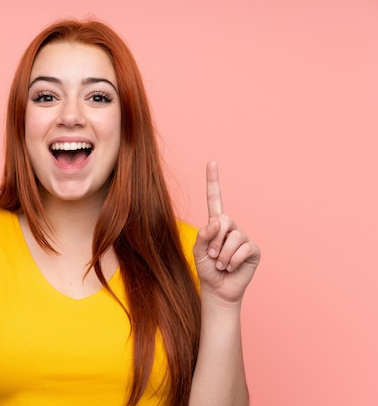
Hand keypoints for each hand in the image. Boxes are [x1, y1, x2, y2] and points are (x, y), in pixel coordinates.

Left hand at [193, 161, 260, 305]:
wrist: (218, 290)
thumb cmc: (206, 269)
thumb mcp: (198, 250)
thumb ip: (204, 234)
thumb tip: (218, 222)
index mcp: (215, 224)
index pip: (215, 199)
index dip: (213, 181)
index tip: (211, 162)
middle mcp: (231, 227)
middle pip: (224, 220)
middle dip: (214, 241)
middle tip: (212, 256)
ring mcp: (243, 238)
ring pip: (233, 237)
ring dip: (222, 255)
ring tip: (221, 264)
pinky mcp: (253, 249)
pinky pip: (243, 249)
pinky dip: (232, 261)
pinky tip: (231, 268)